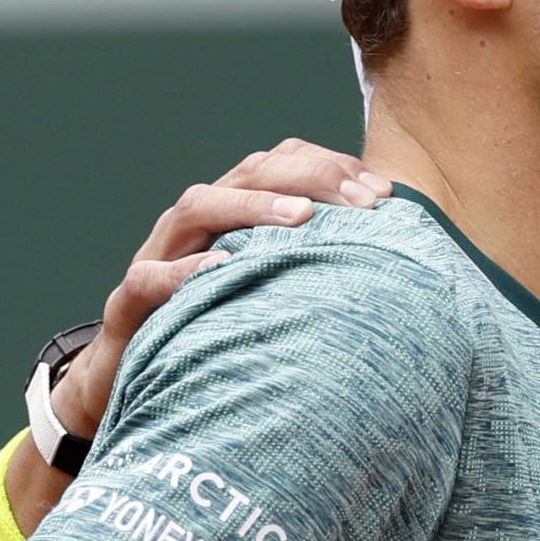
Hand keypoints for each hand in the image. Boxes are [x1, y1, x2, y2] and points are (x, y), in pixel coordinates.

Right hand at [8, 139, 388, 535]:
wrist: (137, 378)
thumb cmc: (226, 325)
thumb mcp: (280, 287)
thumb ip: (324, 264)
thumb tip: (408, 262)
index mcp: (239, 210)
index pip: (286, 162)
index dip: (335, 166)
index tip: (385, 193)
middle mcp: (201, 222)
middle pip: (251, 173)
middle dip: (311, 177)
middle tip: (363, 200)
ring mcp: (161, 255)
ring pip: (198, 207)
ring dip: (252, 206)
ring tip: (303, 217)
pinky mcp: (131, 302)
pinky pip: (150, 277)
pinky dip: (183, 270)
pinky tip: (222, 267)